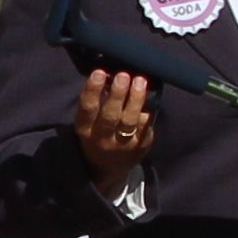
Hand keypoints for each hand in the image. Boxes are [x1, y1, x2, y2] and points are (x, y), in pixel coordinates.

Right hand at [71, 67, 154, 185]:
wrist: (109, 166)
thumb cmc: (98, 132)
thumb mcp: (89, 121)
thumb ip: (97, 100)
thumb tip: (109, 70)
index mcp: (86, 129)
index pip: (87, 109)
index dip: (92, 90)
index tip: (99, 72)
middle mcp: (103, 138)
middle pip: (110, 116)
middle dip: (117, 94)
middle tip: (123, 75)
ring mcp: (123, 143)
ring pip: (130, 120)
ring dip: (136, 99)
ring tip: (140, 80)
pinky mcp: (141, 144)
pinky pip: (146, 125)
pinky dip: (148, 108)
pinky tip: (151, 94)